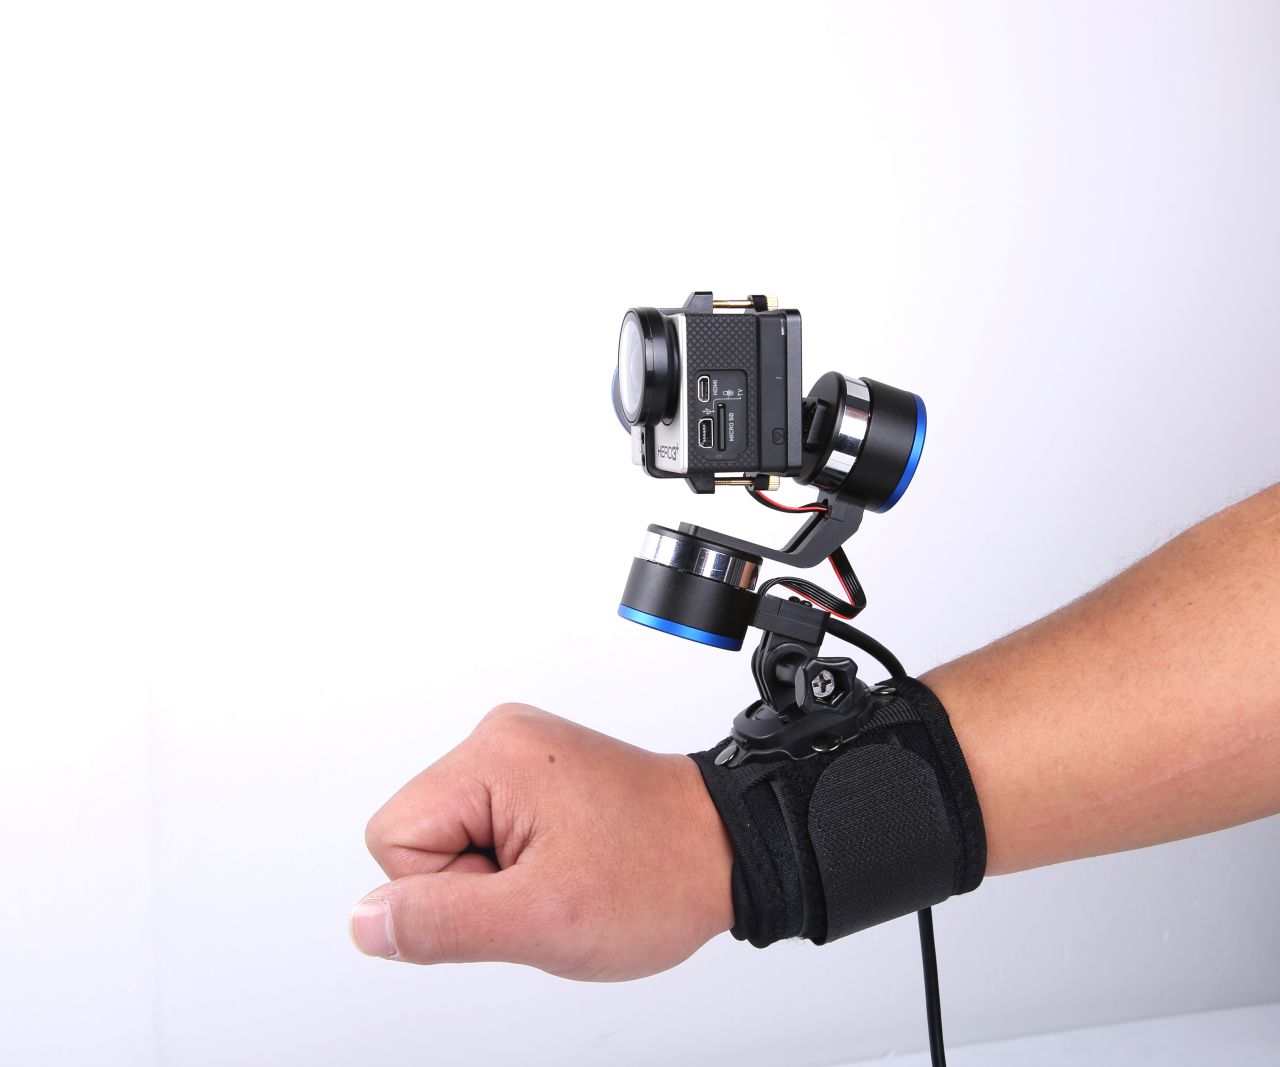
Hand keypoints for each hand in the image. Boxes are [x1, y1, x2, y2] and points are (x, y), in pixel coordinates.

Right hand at [351, 704, 734, 980]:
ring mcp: (520, 749)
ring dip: (496, 876)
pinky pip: (486, 828)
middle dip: (473, 883)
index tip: (519, 889)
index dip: (447, 891)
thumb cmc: (656, 875)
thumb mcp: (541, 919)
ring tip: (562, 873)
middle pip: (419, 836)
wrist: (729, 848)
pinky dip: (516, 860)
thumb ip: (440, 924)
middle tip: (546, 886)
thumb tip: (365, 923)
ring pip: (452, 837)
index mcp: (491, 755)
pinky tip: (564, 861)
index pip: (391, 840)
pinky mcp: (538, 768)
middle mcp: (499, 736)